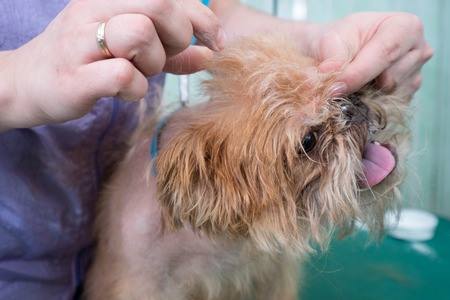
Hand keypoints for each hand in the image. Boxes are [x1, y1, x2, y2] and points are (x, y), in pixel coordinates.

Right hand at [1, 0, 223, 128]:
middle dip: (179, 35)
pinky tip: (124, 91)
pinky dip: (134, 89)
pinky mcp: (75, 77)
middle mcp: (94, 11)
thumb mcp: (133, 52)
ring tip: (139, 72)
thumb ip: (171, 53)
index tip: (213, 40)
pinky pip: (123, 76)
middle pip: (160, 5)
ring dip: (153, 62)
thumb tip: (209, 54)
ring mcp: (81, 42)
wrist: (28, 84)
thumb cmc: (87, 62)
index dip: (201, 17)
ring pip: (140, 35)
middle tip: (168, 56)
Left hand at [303, 12, 432, 94]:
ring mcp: (415, 77)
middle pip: (391, 79)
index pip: (386, 53)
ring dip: (363, 96)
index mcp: (405, 26)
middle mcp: (419, 52)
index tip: (333, 89)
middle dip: (360, 85)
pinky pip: (387, 109)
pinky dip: (368, 105)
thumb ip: (332, 57)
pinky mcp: (407, 98)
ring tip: (349, 83)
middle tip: (335, 85)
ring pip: (389, 98)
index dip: (358, 74)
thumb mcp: (331, 40)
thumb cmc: (339, 41)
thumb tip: (328, 74)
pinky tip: (359, 91)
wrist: (339, 53)